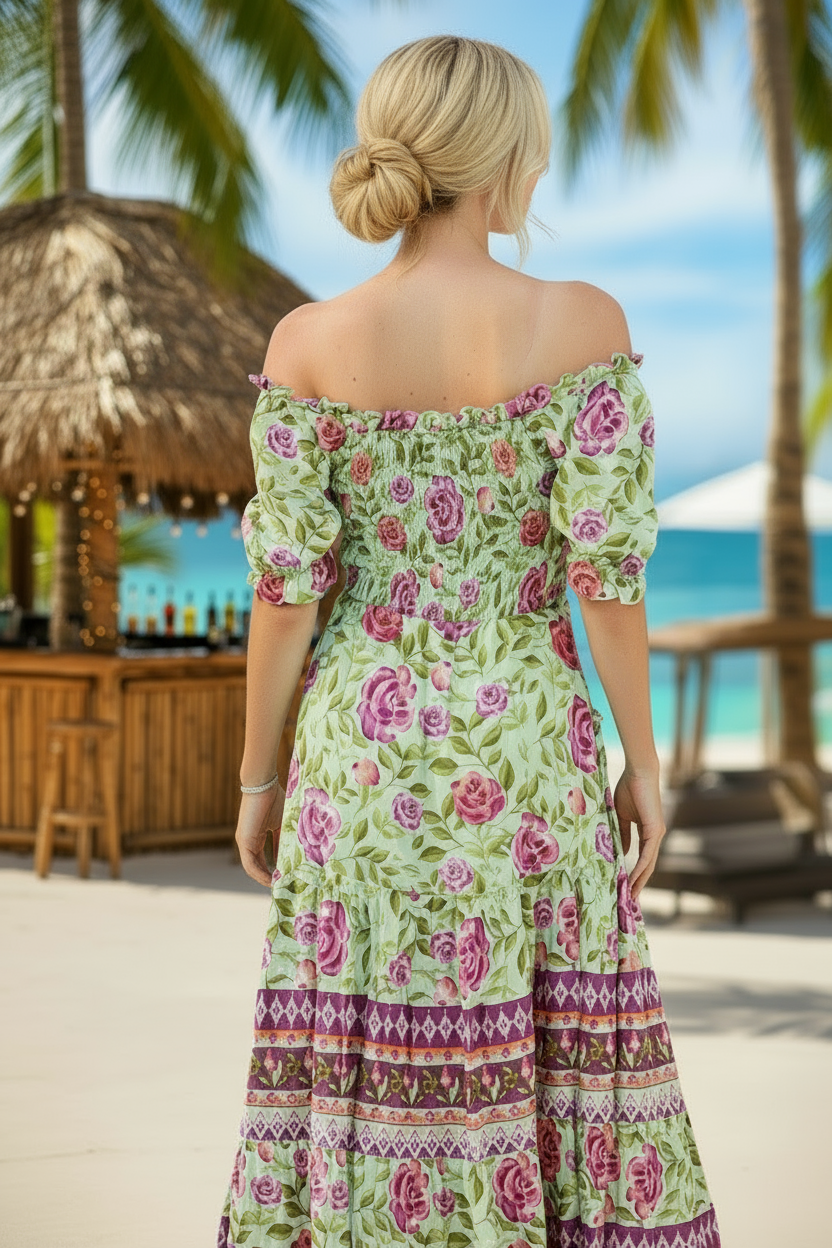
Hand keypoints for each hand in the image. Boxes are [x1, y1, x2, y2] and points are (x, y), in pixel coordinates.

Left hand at [235, 781, 285, 886]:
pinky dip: (260, 874)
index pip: (263, 859)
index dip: (273, 870)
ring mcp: (244, 842)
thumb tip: (291, 857)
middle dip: (269, 878)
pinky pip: (250, 864)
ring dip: (264, 879)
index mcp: (256, 837)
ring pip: (253, 868)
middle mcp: (248, 842)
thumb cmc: (274, 799)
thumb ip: (283, 840)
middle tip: (282, 887)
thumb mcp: (282, 824)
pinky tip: (271, 879)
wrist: (263, 785)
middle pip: (257, 866)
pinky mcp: (244, 841)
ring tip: (278, 887)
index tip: (285, 878)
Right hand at [613, 768, 665, 899]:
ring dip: (640, 881)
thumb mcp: (621, 815)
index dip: (635, 873)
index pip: (643, 858)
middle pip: (648, 866)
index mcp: (648, 832)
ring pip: (649, 864)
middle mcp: (655, 835)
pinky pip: (647, 855)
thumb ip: (623, 834)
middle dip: (639, 884)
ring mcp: (657, 834)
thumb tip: (623, 852)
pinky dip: (640, 868)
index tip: (626, 887)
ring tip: (630, 896)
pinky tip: (632, 879)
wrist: (639, 772)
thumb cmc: (629, 788)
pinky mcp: (655, 830)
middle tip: (630, 900)